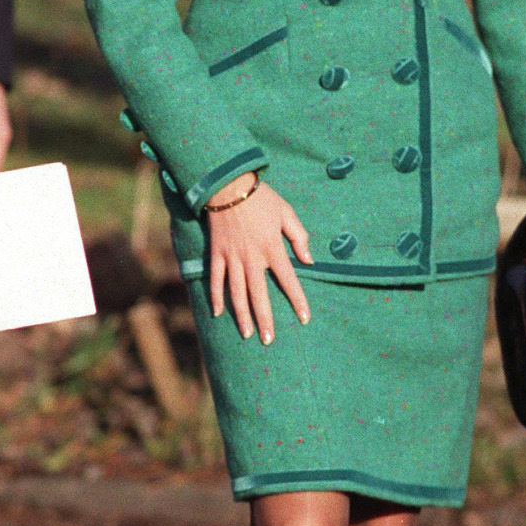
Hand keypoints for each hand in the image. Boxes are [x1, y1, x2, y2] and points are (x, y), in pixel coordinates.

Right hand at [206, 174, 311, 342]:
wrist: (228, 185)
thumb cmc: (261, 198)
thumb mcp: (287, 213)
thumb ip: (299, 237)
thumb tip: (309, 261)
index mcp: (272, 247)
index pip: (289, 280)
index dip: (297, 300)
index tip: (304, 318)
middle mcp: (252, 257)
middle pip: (259, 295)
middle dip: (265, 319)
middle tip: (269, 340)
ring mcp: (232, 257)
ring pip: (237, 293)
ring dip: (242, 315)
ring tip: (248, 334)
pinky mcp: (217, 254)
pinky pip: (215, 279)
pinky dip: (216, 297)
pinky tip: (218, 313)